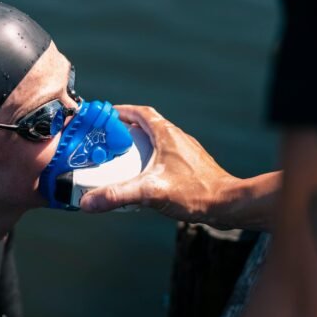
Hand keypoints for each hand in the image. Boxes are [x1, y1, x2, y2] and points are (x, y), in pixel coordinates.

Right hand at [80, 105, 278, 230]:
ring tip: (122, 159)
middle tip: (108, 140)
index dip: (122, 112)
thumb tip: (88, 202)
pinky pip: (166, 155)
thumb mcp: (151, 191)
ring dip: (139, 145)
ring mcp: (185, 152)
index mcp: (167, 135)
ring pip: (157, 141)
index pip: (141, 113)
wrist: (228, 205)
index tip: (106, 116)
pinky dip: (151, 159)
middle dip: (126, 130)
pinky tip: (145, 176)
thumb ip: (118, 195)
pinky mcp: (191, 166)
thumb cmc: (196, 193)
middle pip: (147, 126)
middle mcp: (177, 139)